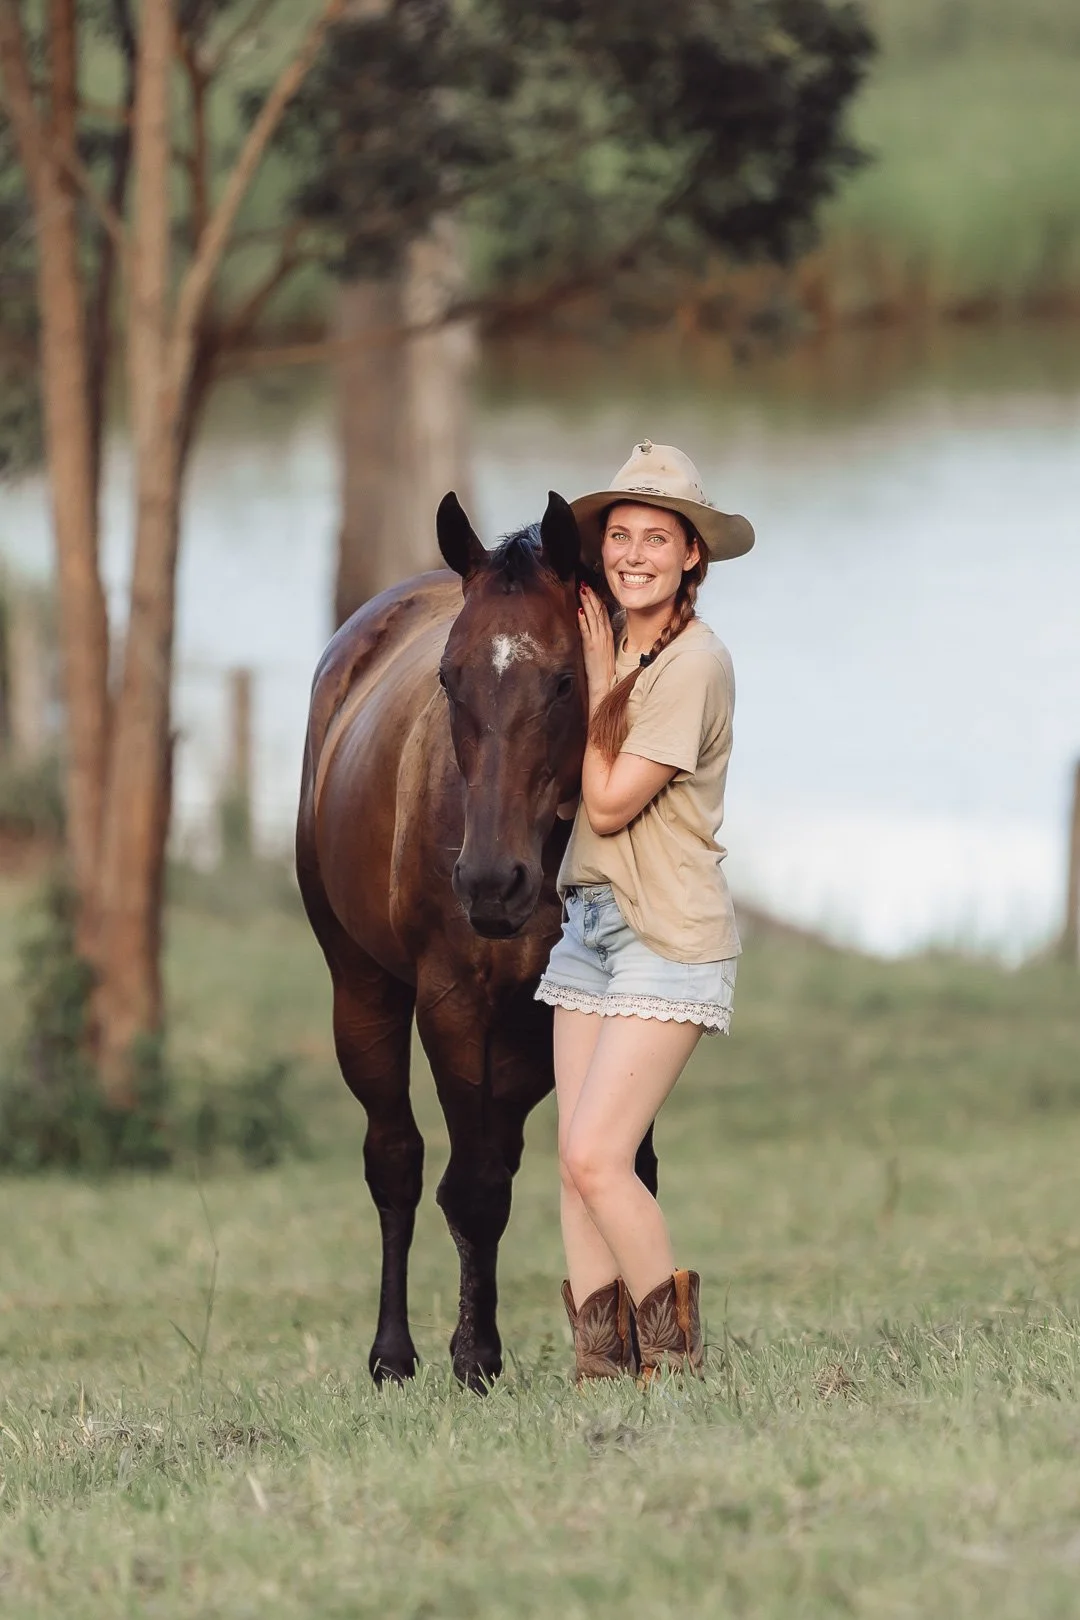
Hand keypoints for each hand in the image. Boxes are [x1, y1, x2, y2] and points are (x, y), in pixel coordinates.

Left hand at [578, 584, 614, 702]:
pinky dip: (583, 619)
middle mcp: (604, 634)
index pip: (604, 613)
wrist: (605, 682)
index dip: (597, 600)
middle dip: (592, 596)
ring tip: (582, 591)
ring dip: (587, 603)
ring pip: (593, 617)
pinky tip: (579, 610)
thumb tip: (593, 628)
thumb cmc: (604, 668)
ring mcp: (598, 639)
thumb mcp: (605, 649)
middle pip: (598, 611)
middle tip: (585, 584)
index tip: (592, 590)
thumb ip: (600, 637)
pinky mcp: (590, 646)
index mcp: (608, 634)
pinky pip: (586, 629)